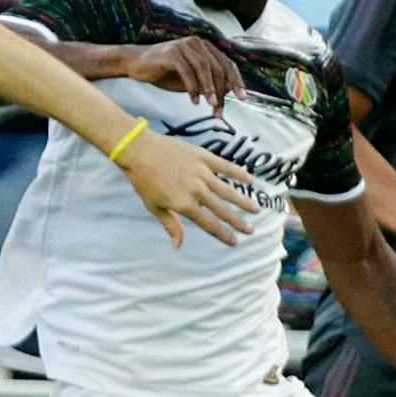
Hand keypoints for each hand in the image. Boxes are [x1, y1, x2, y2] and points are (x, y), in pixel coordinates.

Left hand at [114, 128, 260, 246]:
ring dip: (243, 201)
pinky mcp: (202, 156)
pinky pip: (225, 166)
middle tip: (250, 230)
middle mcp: (196, 190)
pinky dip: (238, 173)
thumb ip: (171, 225)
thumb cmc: (144, 181)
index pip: (209, 224)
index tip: (235, 242)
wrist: (139, 151)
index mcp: (184, 204)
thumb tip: (178, 246)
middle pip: (222, 209)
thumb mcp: (154, 207)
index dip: (223, 234)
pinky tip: (250, 180)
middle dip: (237, 222)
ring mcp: (201, 172)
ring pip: (227, 190)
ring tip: (256, 209)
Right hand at [125, 38, 244, 116]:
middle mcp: (197, 44)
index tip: (243, 98)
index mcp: (206, 48)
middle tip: (220, 110)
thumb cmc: (164, 72)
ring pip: (204, 68)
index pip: (227, 64)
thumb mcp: (191, 81)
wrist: (136, 64)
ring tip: (211, 106)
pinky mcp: (171, 53)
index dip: (236, 81)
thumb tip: (229, 91)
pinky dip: (192, 88)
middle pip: (217, 68)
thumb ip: (208, 83)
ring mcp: (184, 46)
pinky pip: (187, 71)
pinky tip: (194, 101)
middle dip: (222, 91)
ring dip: (210, 89)